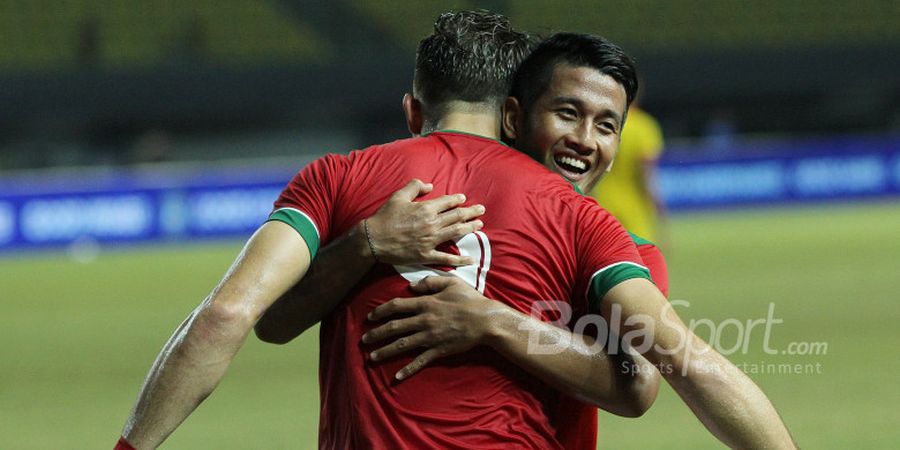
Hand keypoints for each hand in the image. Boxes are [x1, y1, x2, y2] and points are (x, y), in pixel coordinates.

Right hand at [362, 179, 484, 265]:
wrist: (373, 240)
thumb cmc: (385, 217)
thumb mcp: (398, 196)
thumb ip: (414, 187)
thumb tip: (429, 185)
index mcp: (426, 209)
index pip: (447, 202)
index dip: (457, 200)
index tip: (464, 199)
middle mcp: (431, 224)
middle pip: (456, 216)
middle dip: (471, 212)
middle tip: (481, 210)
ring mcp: (430, 240)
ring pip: (455, 233)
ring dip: (470, 228)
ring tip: (480, 225)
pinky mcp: (426, 255)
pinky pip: (446, 258)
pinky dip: (459, 259)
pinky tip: (471, 259)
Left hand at [362, 276, 500, 379]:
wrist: (486, 321)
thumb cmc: (470, 300)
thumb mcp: (451, 282)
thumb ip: (430, 282)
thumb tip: (411, 286)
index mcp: (426, 303)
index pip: (397, 306)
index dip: (381, 311)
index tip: (370, 316)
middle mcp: (424, 320)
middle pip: (394, 327)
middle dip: (376, 334)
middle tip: (364, 339)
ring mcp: (430, 337)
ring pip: (402, 345)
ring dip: (385, 351)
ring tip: (372, 357)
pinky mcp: (438, 350)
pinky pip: (420, 361)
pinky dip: (408, 369)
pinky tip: (397, 376)